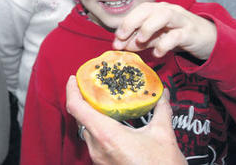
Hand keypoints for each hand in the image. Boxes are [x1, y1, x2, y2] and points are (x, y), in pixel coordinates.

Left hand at [66, 76, 185, 164]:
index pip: (76, 108)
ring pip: (87, 131)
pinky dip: (99, 130)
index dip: (72, 91)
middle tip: (93, 88)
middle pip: (81, 118)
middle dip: (85, 102)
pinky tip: (113, 125)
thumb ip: (161, 110)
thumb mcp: (163, 135)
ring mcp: (98, 159)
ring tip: (104, 104)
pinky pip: (95, 143)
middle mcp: (97, 148)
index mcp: (106, 135)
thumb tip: (162, 96)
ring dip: (93, 117)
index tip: (74, 79)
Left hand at [113, 2, 216, 59]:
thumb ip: (140, 41)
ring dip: (148, 27)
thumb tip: (121, 45)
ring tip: (140, 41)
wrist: (209, 40)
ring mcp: (181, 20)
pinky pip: (177, 35)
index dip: (125, 23)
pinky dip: (165, 44)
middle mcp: (169, 11)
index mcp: (158, 10)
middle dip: (131, 22)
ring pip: (164, 15)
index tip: (116, 39)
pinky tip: (158, 53)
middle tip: (121, 38)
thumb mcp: (157, 38)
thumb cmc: (181, 36)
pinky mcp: (191, 32)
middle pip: (148, 9)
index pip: (138, 11)